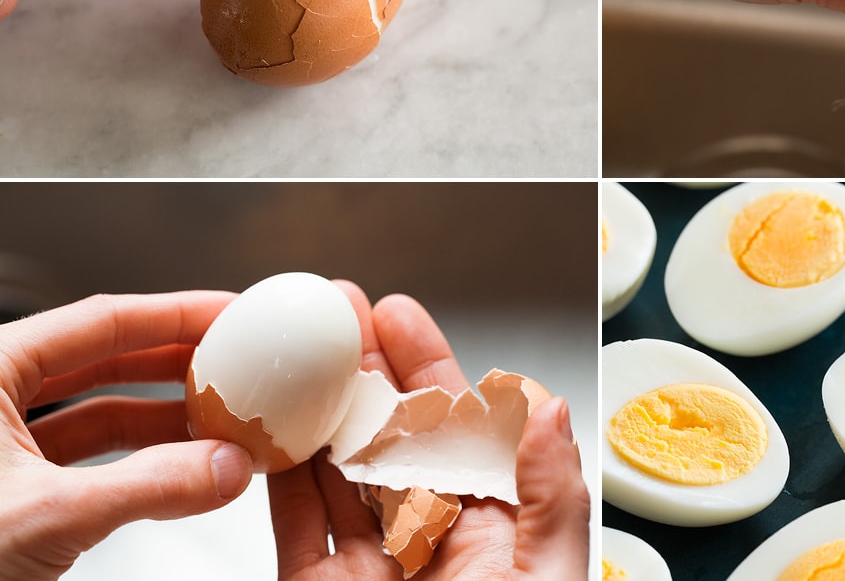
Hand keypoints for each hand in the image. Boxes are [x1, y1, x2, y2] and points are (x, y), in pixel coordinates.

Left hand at [0, 291, 253, 580]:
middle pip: (105, 357)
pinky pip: (92, 458)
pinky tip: (184, 467)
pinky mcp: (16, 491)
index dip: (176, 312)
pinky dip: (142, 460)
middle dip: (178, 360)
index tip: (231, 311)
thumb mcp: (44, 514)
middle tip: (238, 357)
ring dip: (165, 417)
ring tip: (223, 417)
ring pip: (100, 410)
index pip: (101, 321)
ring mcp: (3, 446)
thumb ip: (148, 487)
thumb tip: (225, 468)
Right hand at [269, 287, 590, 579]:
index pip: (452, 428)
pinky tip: (269, 428)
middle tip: (333, 312)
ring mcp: (369, 563)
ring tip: (291, 349)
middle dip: (360, 370)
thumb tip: (550, 409)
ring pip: (335, 473)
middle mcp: (426, 537)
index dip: (423, 367)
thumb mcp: (547, 570)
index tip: (396, 314)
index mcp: (488, 525)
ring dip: (315, 409)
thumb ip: (551, 491)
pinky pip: (293, 526)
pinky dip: (278, 478)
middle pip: (387, 437)